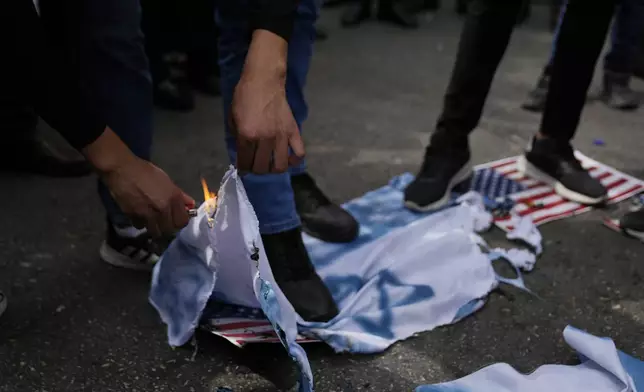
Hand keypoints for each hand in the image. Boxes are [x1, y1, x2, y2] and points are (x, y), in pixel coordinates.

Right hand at [82, 128, 194, 236]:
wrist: (122, 169)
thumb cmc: (145, 171)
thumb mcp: (166, 180)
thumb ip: (179, 195)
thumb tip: (190, 204)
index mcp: (173, 198)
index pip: (182, 222)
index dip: (180, 222)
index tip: (176, 219)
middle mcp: (162, 208)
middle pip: (169, 230)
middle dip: (167, 228)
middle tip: (164, 222)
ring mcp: (147, 214)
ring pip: (155, 232)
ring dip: (155, 228)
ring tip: (153, 221)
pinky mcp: (133, 216)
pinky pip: (140, 226)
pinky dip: (141, 224)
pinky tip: (140, 216)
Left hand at [230, 30, 304, 173]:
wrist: (263, 81)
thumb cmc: (244, 97)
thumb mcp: (232, 117)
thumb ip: (236, 137)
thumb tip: (241, 152)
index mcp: (247, 135)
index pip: (245, 163)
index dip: (242, 168)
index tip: (243, 167)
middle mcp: (265, 139)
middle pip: (262, 168)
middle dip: (256, 169)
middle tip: (255, 164)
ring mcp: (281, 136)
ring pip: (280, 166)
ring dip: (273, 169)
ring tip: (270, 164)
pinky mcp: (293, 131)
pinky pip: (299, 153)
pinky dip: (294, 160)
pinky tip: (288, 159)